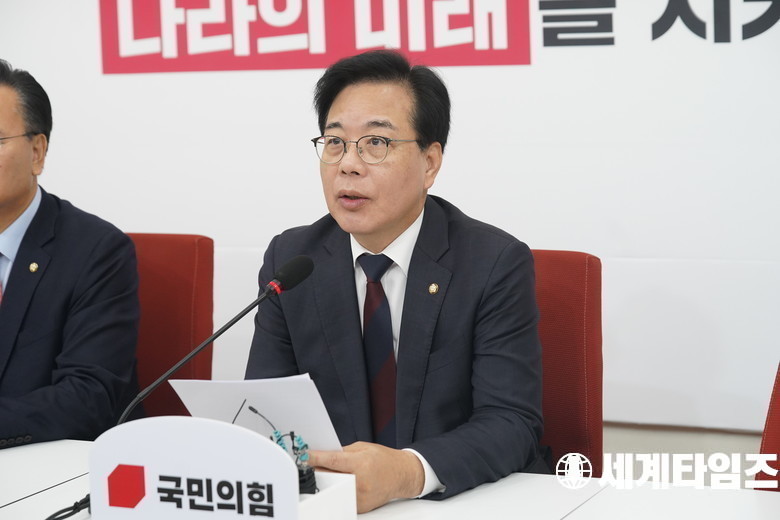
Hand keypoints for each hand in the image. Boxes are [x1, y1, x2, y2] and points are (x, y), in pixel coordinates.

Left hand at [308, 441, 424, 512]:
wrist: (402, 475)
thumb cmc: (384, 459)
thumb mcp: (363, 448)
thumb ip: (342, 452)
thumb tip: (322, 455)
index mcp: (361, 463)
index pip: (332, 461)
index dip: (315, 458)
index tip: (303, 456)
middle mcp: (360, 482)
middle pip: (329, 477)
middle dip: (318, 470)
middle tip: (310, 465)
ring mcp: (360, 497)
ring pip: (333, 490)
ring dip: (328, 482)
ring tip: (331, 474)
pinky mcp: (361, 507)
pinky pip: (342, 498)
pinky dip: (338, 491)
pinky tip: (343, 484)